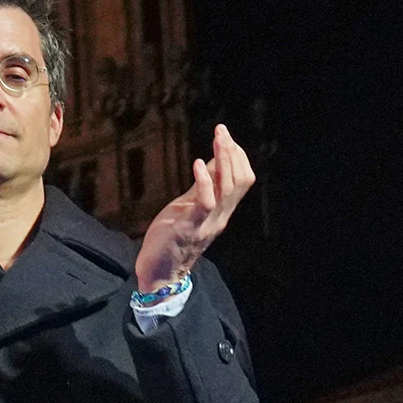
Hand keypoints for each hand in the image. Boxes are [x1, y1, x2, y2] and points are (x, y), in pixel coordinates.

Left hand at [134, 124, 256, 295]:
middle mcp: (221, 216)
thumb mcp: (190, 205)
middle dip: (233, 153)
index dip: (238, 157)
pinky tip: (198, 164)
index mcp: (222, 210)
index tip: (226, 135)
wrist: (160, 272)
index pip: (243, 180)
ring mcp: (207, 222)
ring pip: (227, 188)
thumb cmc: (172, 237)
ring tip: (219, 139)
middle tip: (222, 131)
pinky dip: (204, 181)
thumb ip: (203, 186)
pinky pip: (206, 203)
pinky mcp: (190, 226)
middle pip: (239, 181)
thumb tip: (213, 160)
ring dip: (224, 160)